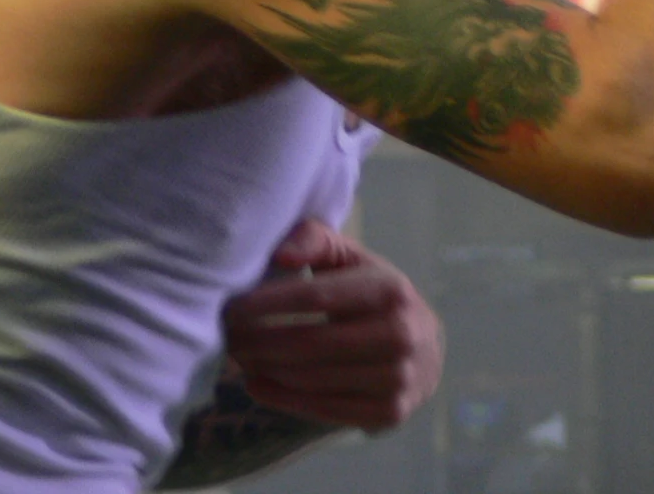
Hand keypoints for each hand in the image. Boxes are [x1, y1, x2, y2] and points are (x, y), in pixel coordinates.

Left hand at [221, 219, 443, 432]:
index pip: (314, 298)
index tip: (229, 308)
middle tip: (226, 338)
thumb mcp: (354, 261)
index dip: (266, 305)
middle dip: (258, 342)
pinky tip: (256, 384)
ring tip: (237, 357)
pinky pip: (323, 409)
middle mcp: (399, 335)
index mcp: (390, 290)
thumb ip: (316, 241)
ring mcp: (397, 378)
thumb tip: (281, 254)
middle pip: (309, 344)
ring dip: (265, 370)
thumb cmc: (374, 297)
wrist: (427, 351)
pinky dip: (282, 399)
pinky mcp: (389, 412)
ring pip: (312, 379)